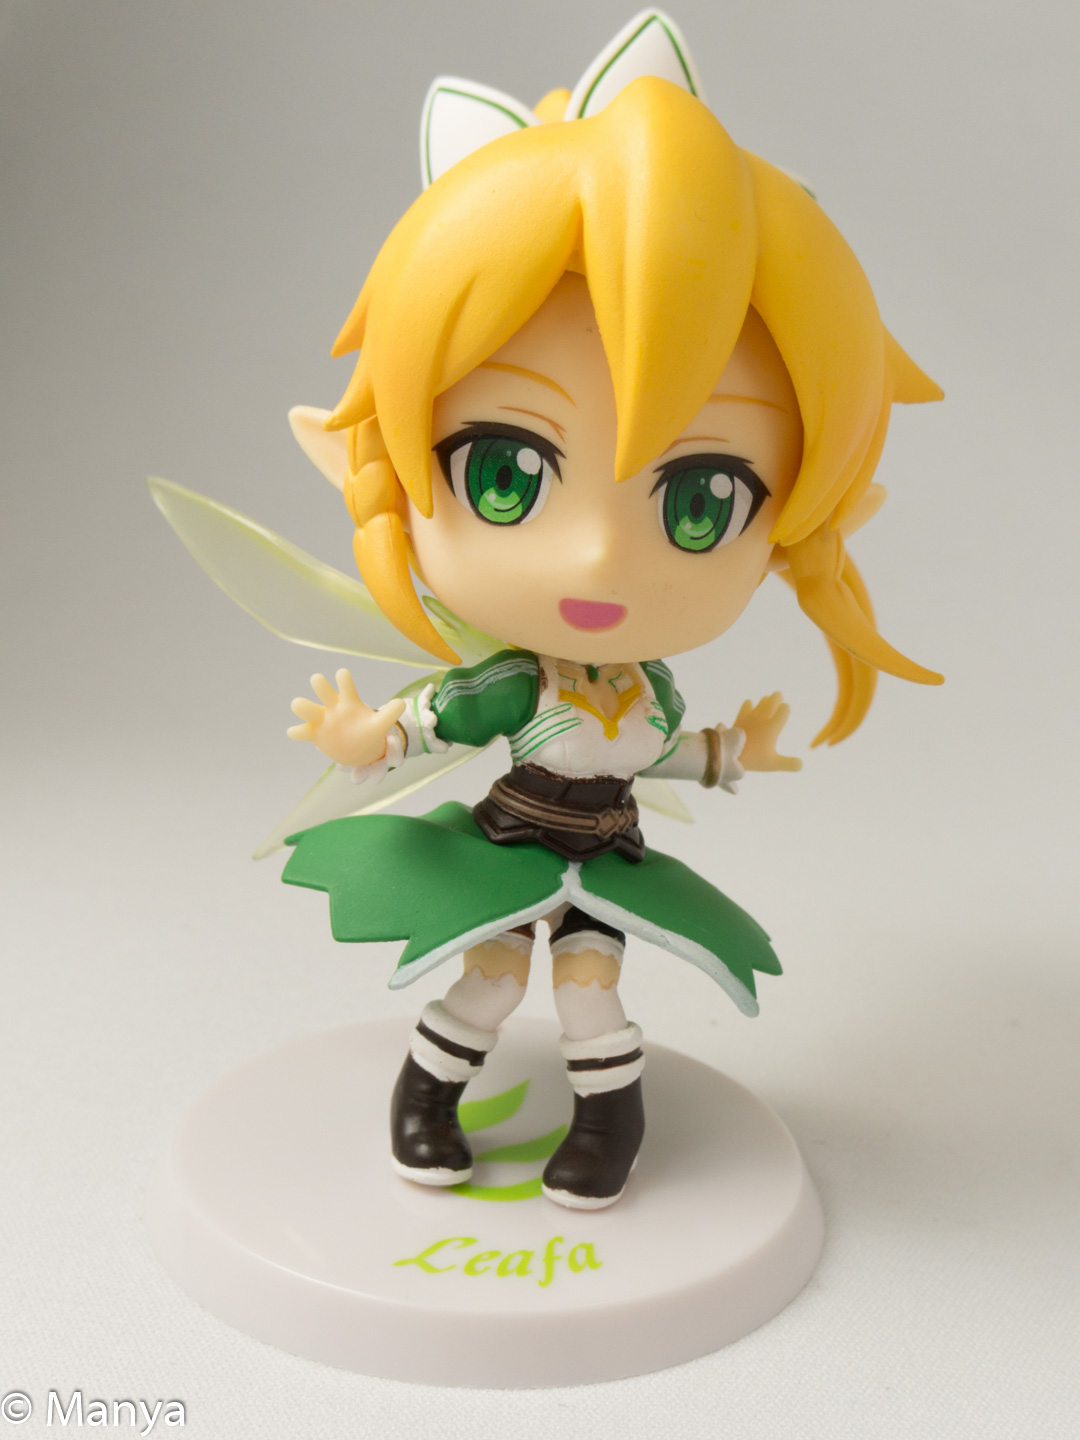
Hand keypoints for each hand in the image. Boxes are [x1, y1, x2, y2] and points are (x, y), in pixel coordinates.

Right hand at [287, 670, 405, 767]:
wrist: (360, 750)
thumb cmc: (369, 732)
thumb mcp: (380, 725)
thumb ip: (389, 714)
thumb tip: (401, 702)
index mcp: (349, 702)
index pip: (345, 686)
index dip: (344, 679)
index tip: (343, 673)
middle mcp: (333, 707)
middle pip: (323, 691)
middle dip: (320, 685)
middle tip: (317, 679)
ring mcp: (323, 720)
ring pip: (308, 708)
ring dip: (302, 705)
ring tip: (298, 704)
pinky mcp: (315, 734)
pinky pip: (303, 731)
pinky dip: (297, 731)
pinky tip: (293, 731)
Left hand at [731, 693, 801, 772]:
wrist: (729, 754)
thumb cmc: (753, 759)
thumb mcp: (773, 764)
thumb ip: (789, 764)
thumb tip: (801, 765)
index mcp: (773, 727)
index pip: (783, 711)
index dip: (785, 709)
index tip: (785, 708)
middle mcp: (763, 719)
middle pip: (772, 701)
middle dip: (776, 698)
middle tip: (778, 695)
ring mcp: (750, 717)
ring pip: (760, 703)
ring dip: (765, 701)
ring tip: (767, 699)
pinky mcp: (740, 719)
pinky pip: (745, 707)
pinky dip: (749, 704)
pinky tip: (749, 703)